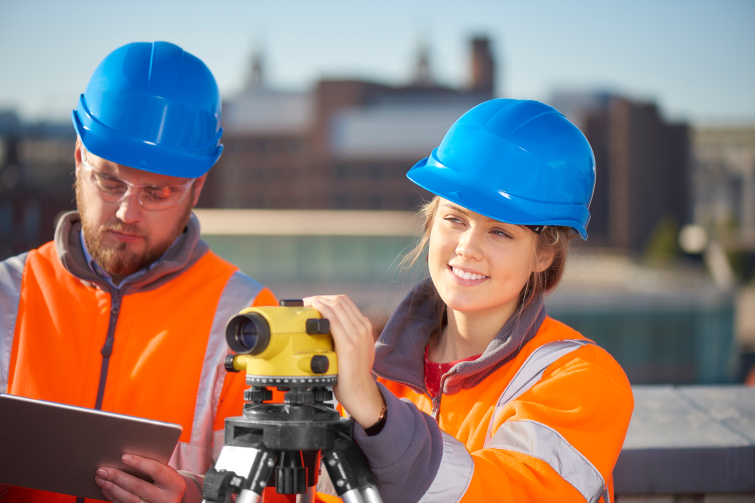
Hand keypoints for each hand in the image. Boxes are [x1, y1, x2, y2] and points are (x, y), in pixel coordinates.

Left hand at [95, 454, 185, 502]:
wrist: (171, 500)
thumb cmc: (166, 481)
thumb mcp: (167, 473)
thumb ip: (154, 466)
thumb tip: (126, 457)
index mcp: (175, 484)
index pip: (156, 470)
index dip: (139, 463)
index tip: (123, 456)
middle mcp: (165, 499)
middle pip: (138, 486)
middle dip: (118, 477)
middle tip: (103, 469)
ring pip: (128, 499)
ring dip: (111, 487)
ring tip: (100, 477)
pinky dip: (113, 497)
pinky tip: (106, 488)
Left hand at [303, 295, 384, 428]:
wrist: (360, 392)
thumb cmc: (353, 373)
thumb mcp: (356, 348)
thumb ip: (347, 335)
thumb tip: (328, 326)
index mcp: (364, 326)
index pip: (345, 301)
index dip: (326, 298)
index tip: (313, 302)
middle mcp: (362, 328)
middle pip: (340, 301)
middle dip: (320, 298)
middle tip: (306, 303)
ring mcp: (356, 336)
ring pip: (337, 306)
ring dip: (318, 302)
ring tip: (306, 306)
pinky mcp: (348, 346)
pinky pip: (334, 321)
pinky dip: (323, 311)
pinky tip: (313, 311)